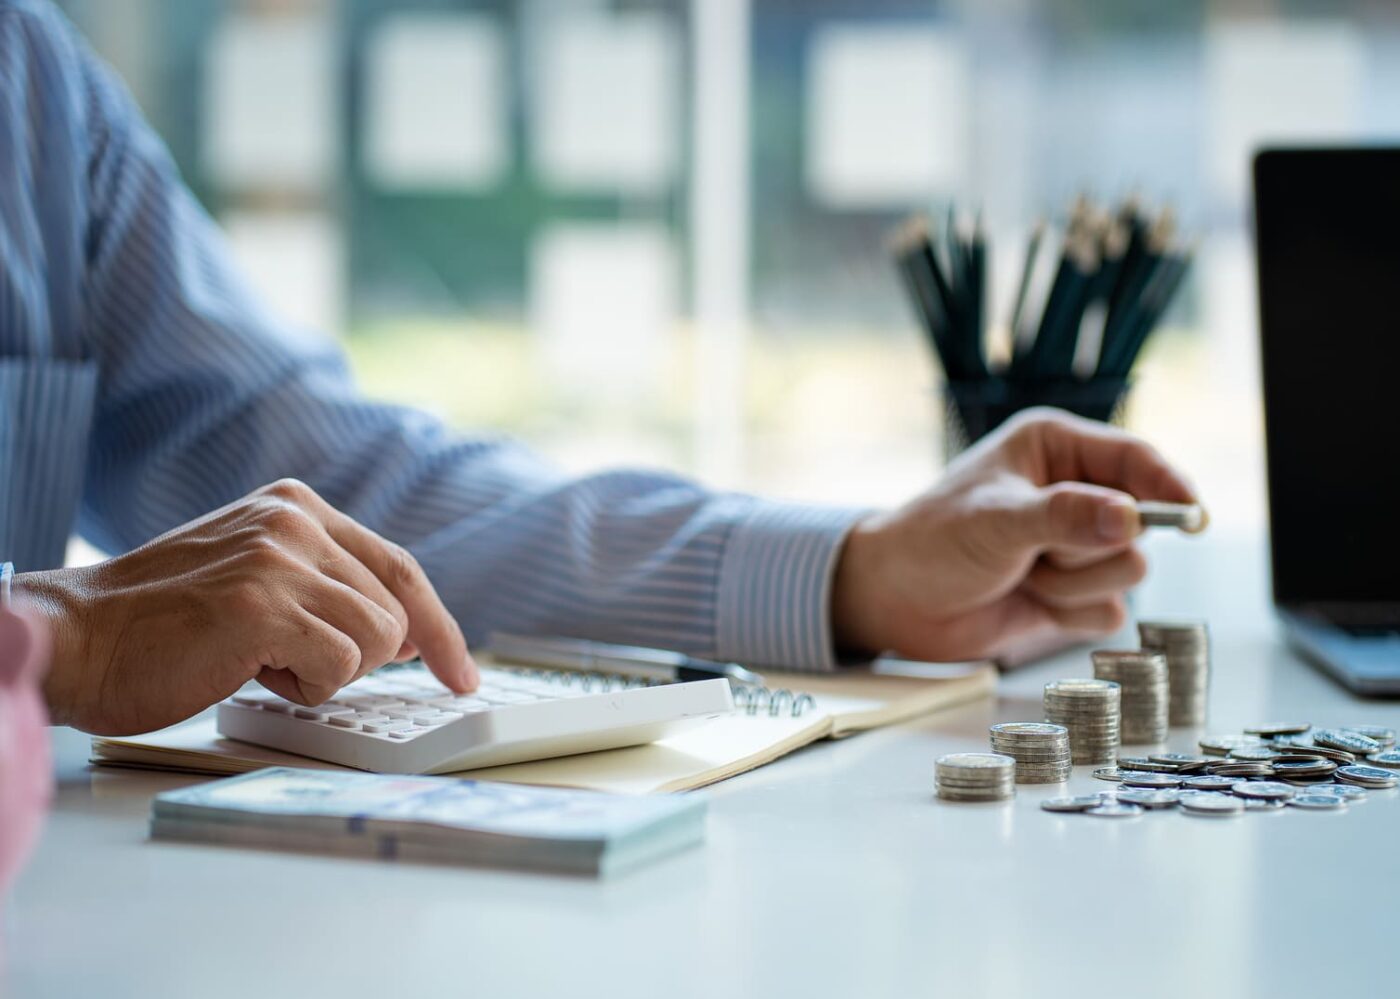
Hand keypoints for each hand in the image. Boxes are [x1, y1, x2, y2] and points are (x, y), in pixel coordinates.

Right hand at [20, 479, 476, 734]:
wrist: (77, 639)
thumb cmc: (162, 624)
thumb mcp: (255, 575)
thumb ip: (325, 584)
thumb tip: (406, 634)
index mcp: (296, 506)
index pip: (398, 566)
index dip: (438, 625)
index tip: (460, 671)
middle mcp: (293, 521)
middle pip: (393, 612)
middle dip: (355, 659)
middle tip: (284, 660)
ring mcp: (278, 559)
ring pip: (376, 641)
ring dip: (326, 673)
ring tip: (260, 660)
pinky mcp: (263, 606)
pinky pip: (341, 666)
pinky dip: (305, 687)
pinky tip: (249, 671)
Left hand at [830, 409, 1198, 661]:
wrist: (894, 601)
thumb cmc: (932, 541)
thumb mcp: (997, 520)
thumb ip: (1065, 517)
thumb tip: (1131, 517)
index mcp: (1054, 448)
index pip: (1135, 457)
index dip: (1168, 486)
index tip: (1191, 515)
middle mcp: (1073, 491)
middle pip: (1141, 523)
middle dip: (1091, 548)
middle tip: (1038, 551)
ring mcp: (1074, 544)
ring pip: (1128, 570)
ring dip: (1073, 583)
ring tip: (1022, 573)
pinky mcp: (1071, 592)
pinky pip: (1109, 610)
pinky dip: (1069, 613)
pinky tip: (1027, 600)